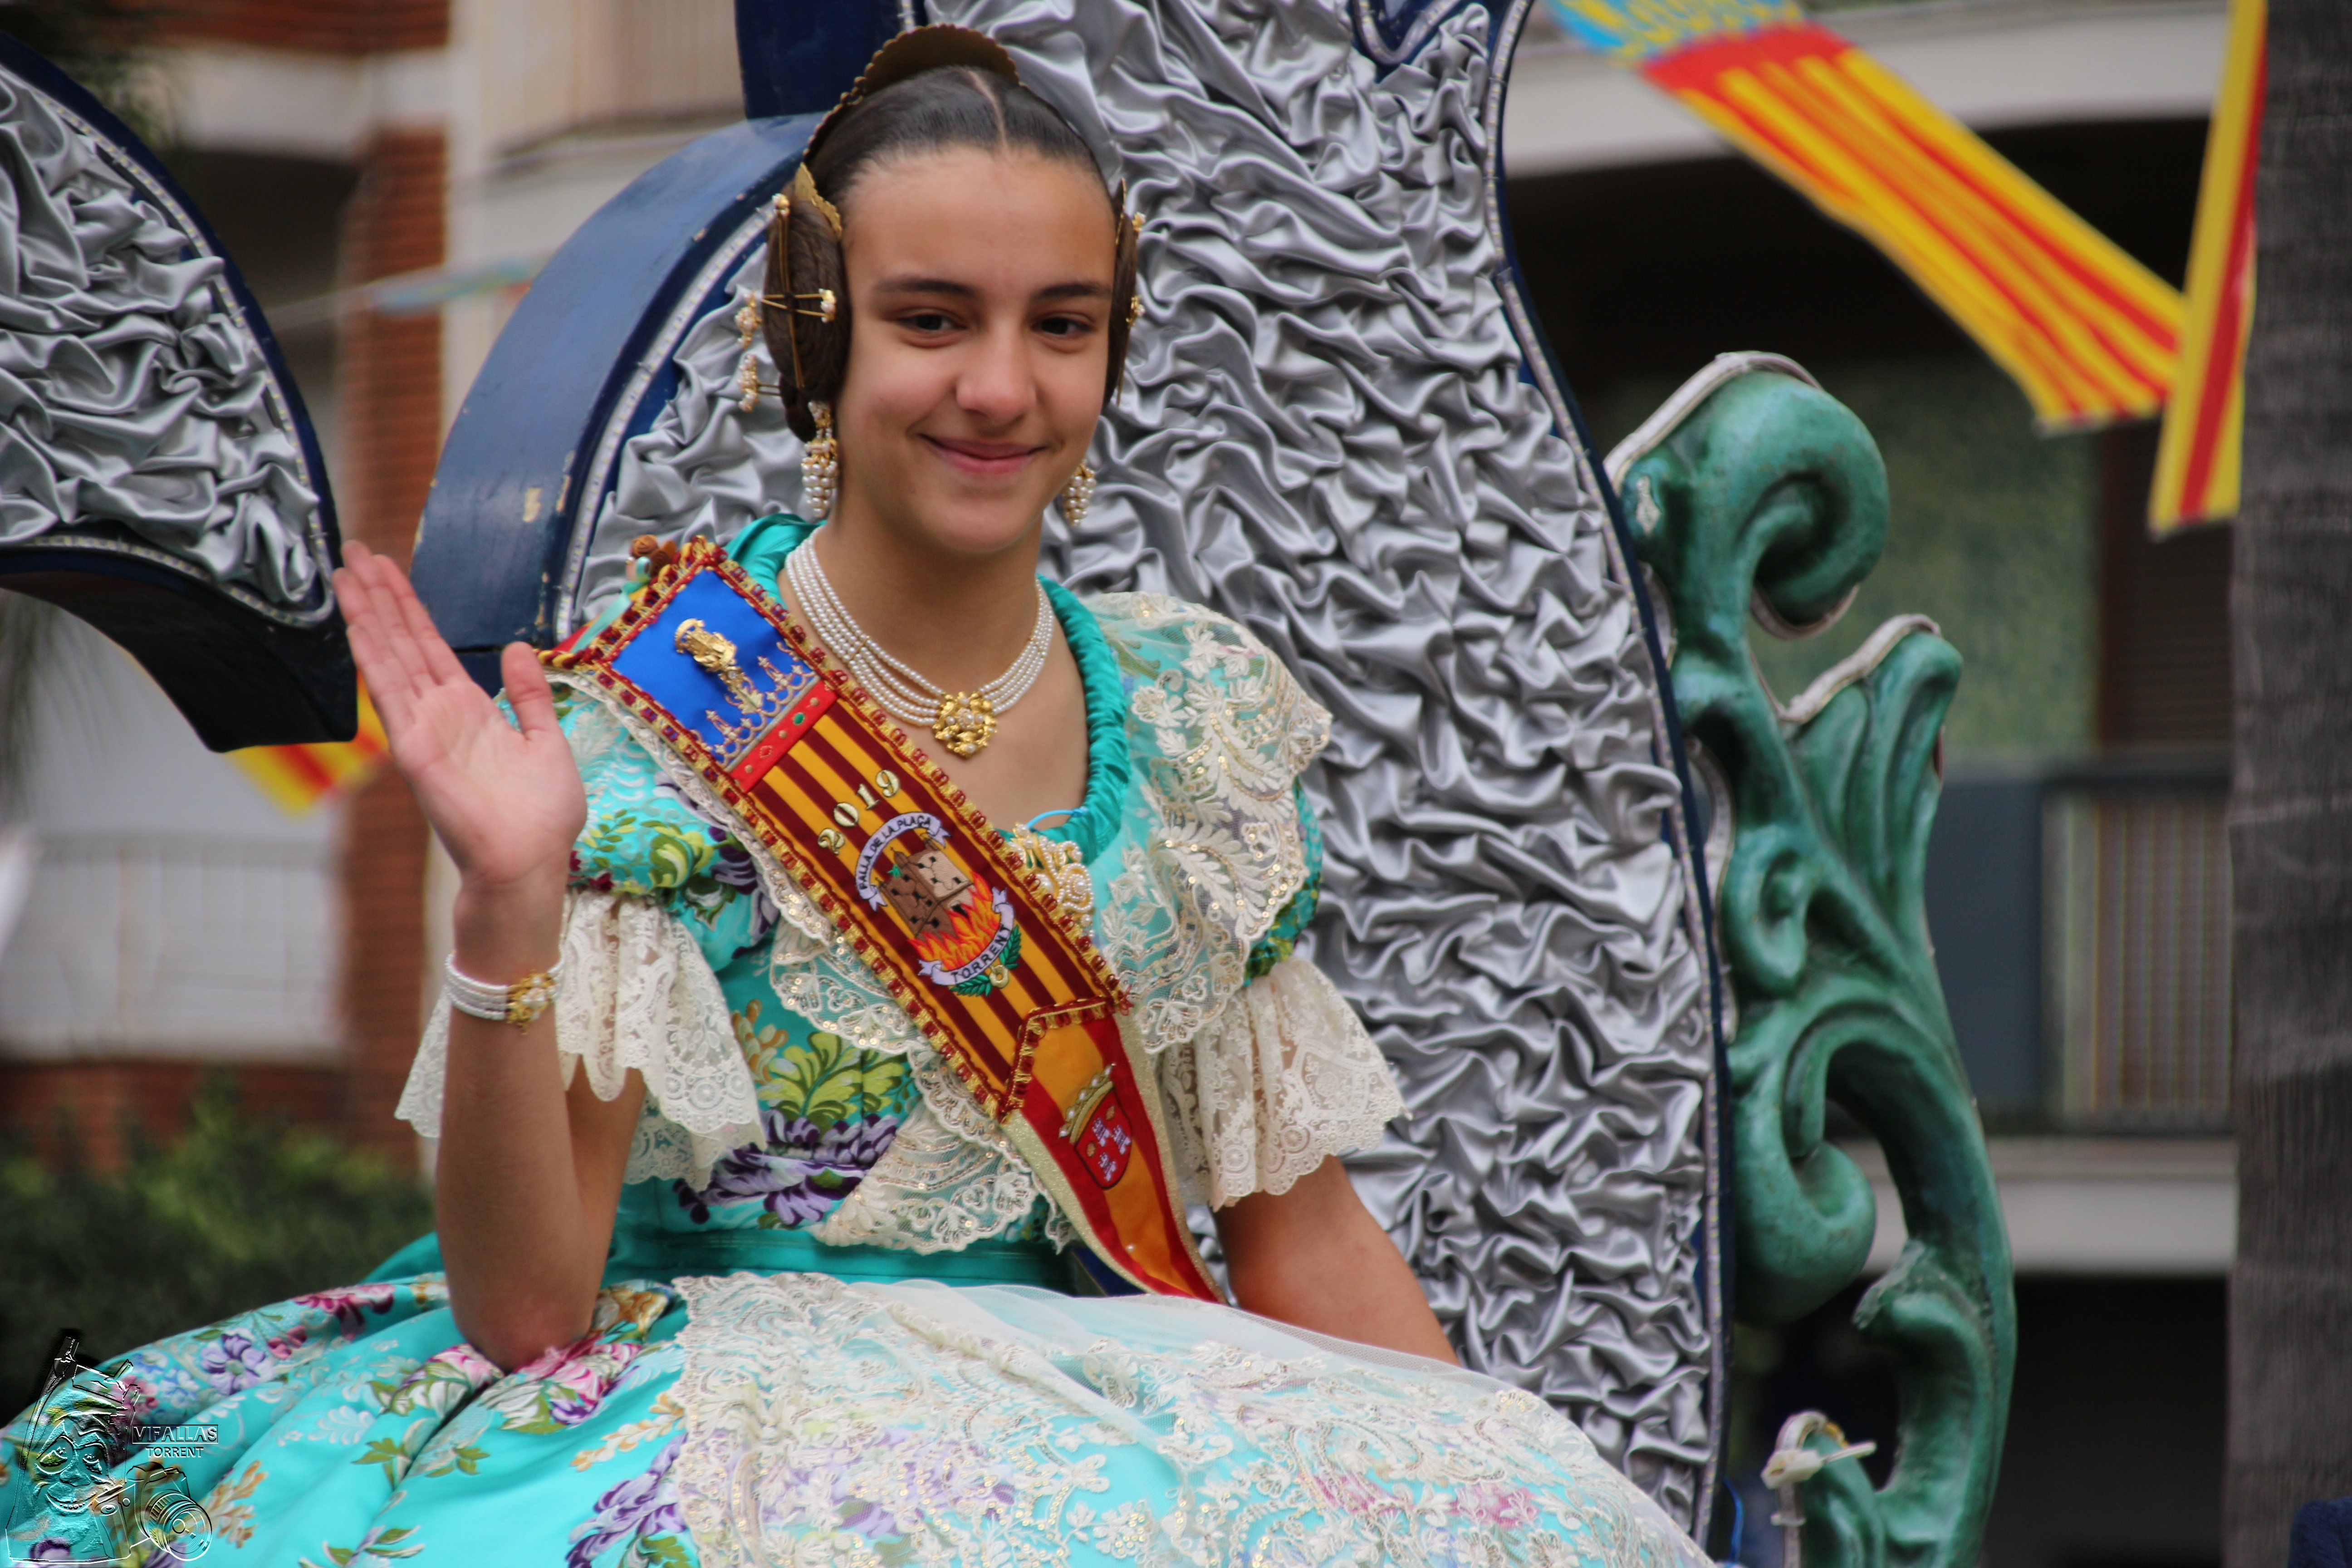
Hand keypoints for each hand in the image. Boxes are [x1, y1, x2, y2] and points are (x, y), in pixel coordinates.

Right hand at [335, 543, 585, 902]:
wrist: (529, 863)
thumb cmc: (540, 818)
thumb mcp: (547, 740)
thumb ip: (529, 695)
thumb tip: (518, 649)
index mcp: (469, 711)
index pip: (431, 647)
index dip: (409, 607)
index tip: (388, 569)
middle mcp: (439, 715)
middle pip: (402, 642)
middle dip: (379, 596)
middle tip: (355, 551)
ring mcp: (421, 729)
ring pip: (389, 658)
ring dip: (367, 614)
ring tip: (345, 572)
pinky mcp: (413, 749)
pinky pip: (390, 694)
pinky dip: (374, 657)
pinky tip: (358, 624)